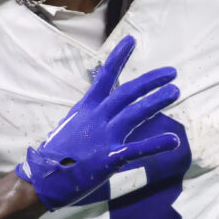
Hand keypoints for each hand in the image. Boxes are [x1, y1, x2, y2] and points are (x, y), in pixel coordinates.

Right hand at [15, 35, 180, 209]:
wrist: (43, 178)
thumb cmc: (57, 153)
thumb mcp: (72, 125)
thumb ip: (89, 114)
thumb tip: (98, 105)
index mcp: (87, 107)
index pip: (105, 77)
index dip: (118, 57)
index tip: (131, 40)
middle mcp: (97, 117)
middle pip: (127, 93)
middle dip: (150, 81)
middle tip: (171, 72)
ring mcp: (104, 137)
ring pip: (135, 113)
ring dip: (157, 102)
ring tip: (174, 92)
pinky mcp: (110, 158)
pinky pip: (137, 149)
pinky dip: (157, 144)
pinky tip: (174, 141)